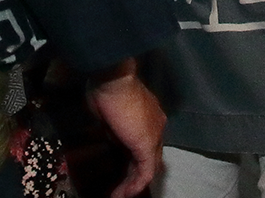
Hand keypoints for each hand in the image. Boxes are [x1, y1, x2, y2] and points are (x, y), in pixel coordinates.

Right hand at [85, 61, 164, 196]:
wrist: (113, 79)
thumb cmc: (107, 90)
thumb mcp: (109, 113)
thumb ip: (115, 127)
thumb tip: (113, 136)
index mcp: (150, 116)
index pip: (146, 144)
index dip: (135, 160)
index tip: (121, 171)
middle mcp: (156, 126)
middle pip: (149, 157)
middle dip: (135, 176)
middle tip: (120, 190)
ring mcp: (154, 135)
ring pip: (148, 167)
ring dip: (132, 184)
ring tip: (118, 196)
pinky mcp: (147, 144)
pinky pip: (145, 171)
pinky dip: (135, 185)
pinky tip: (124, 194)